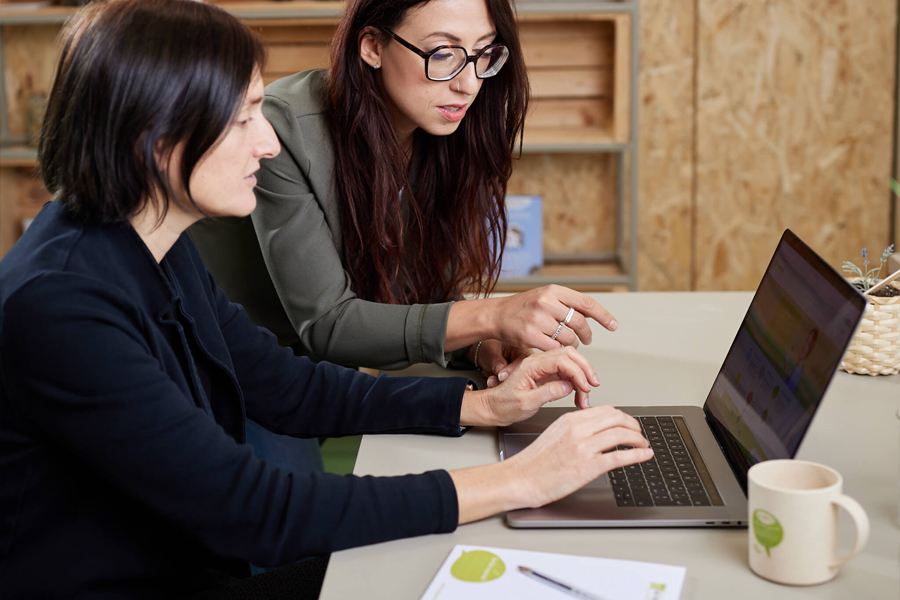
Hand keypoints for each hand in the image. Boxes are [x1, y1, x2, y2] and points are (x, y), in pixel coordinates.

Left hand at [461, 347, 598, 427]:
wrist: (492, 408)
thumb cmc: (503, 405)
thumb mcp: (525, 403)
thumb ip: (547, 393)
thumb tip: (568, 386)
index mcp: (531, 365)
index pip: (561, 360)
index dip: (577, 372)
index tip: (585, 386)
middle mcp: (538, 362)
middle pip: (569, 355)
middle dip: (585, 369)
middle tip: (593, 386)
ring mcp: (543, 368)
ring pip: (570, 363)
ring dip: (582, 378)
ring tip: (584, 397)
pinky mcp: (546, 375)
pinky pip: (566, 373)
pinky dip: (576, 383)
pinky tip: (578, 395)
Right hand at [488, 285, 617, 350]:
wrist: (496, 315)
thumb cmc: (523, 307)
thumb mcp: (544, 296)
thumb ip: (566, 303)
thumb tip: (591, 313)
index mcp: (553, 290)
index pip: (586, 303)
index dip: (603, 315)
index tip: (613, 325)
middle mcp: (546, 303)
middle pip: (580, 323)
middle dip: (587, 334)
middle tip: (587, 339)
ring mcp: (538, 320)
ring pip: (569, 338)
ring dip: (572, 343)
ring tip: (566, 342)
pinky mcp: (531, 336)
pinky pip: (555, 348)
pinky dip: (558, 350)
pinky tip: (553, 347)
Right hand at [504, 406, 652, 508]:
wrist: (520, 479)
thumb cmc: (534, 462)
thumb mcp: (555, 435)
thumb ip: (575, 430)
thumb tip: (596, 432)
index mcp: (570, 420)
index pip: (606, 410)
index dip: (623, 417)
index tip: (628, 425)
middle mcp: (578, 429)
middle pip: (617, 418)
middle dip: (634, 426)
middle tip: (639, 435)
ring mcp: (584, 447)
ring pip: (622, 434)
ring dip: (639, 440)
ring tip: (643, 446)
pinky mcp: (588, 466)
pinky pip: (620, 456)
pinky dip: (637, 455)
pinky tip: (644, 456)